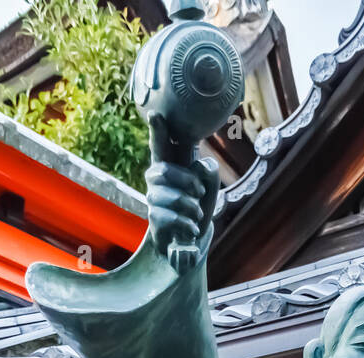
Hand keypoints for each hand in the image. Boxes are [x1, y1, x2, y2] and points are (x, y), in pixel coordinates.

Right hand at [146, 114, 219, 262]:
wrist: (189, 237)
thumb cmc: (197, 203)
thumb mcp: (210, 184)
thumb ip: (208, 169)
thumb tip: (197, 168)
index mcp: (170, 164)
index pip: (161, 144)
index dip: (157, 130)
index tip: (154, 114)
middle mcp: (156, 179)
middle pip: (162, 170)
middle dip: (186, 181)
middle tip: (200, 192)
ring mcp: (153, 198)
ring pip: (169, 195)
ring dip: (190, 206)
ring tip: (198, 214)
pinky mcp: (154, 219)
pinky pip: (168, 217)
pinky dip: (186, 224)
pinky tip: (193, 228)